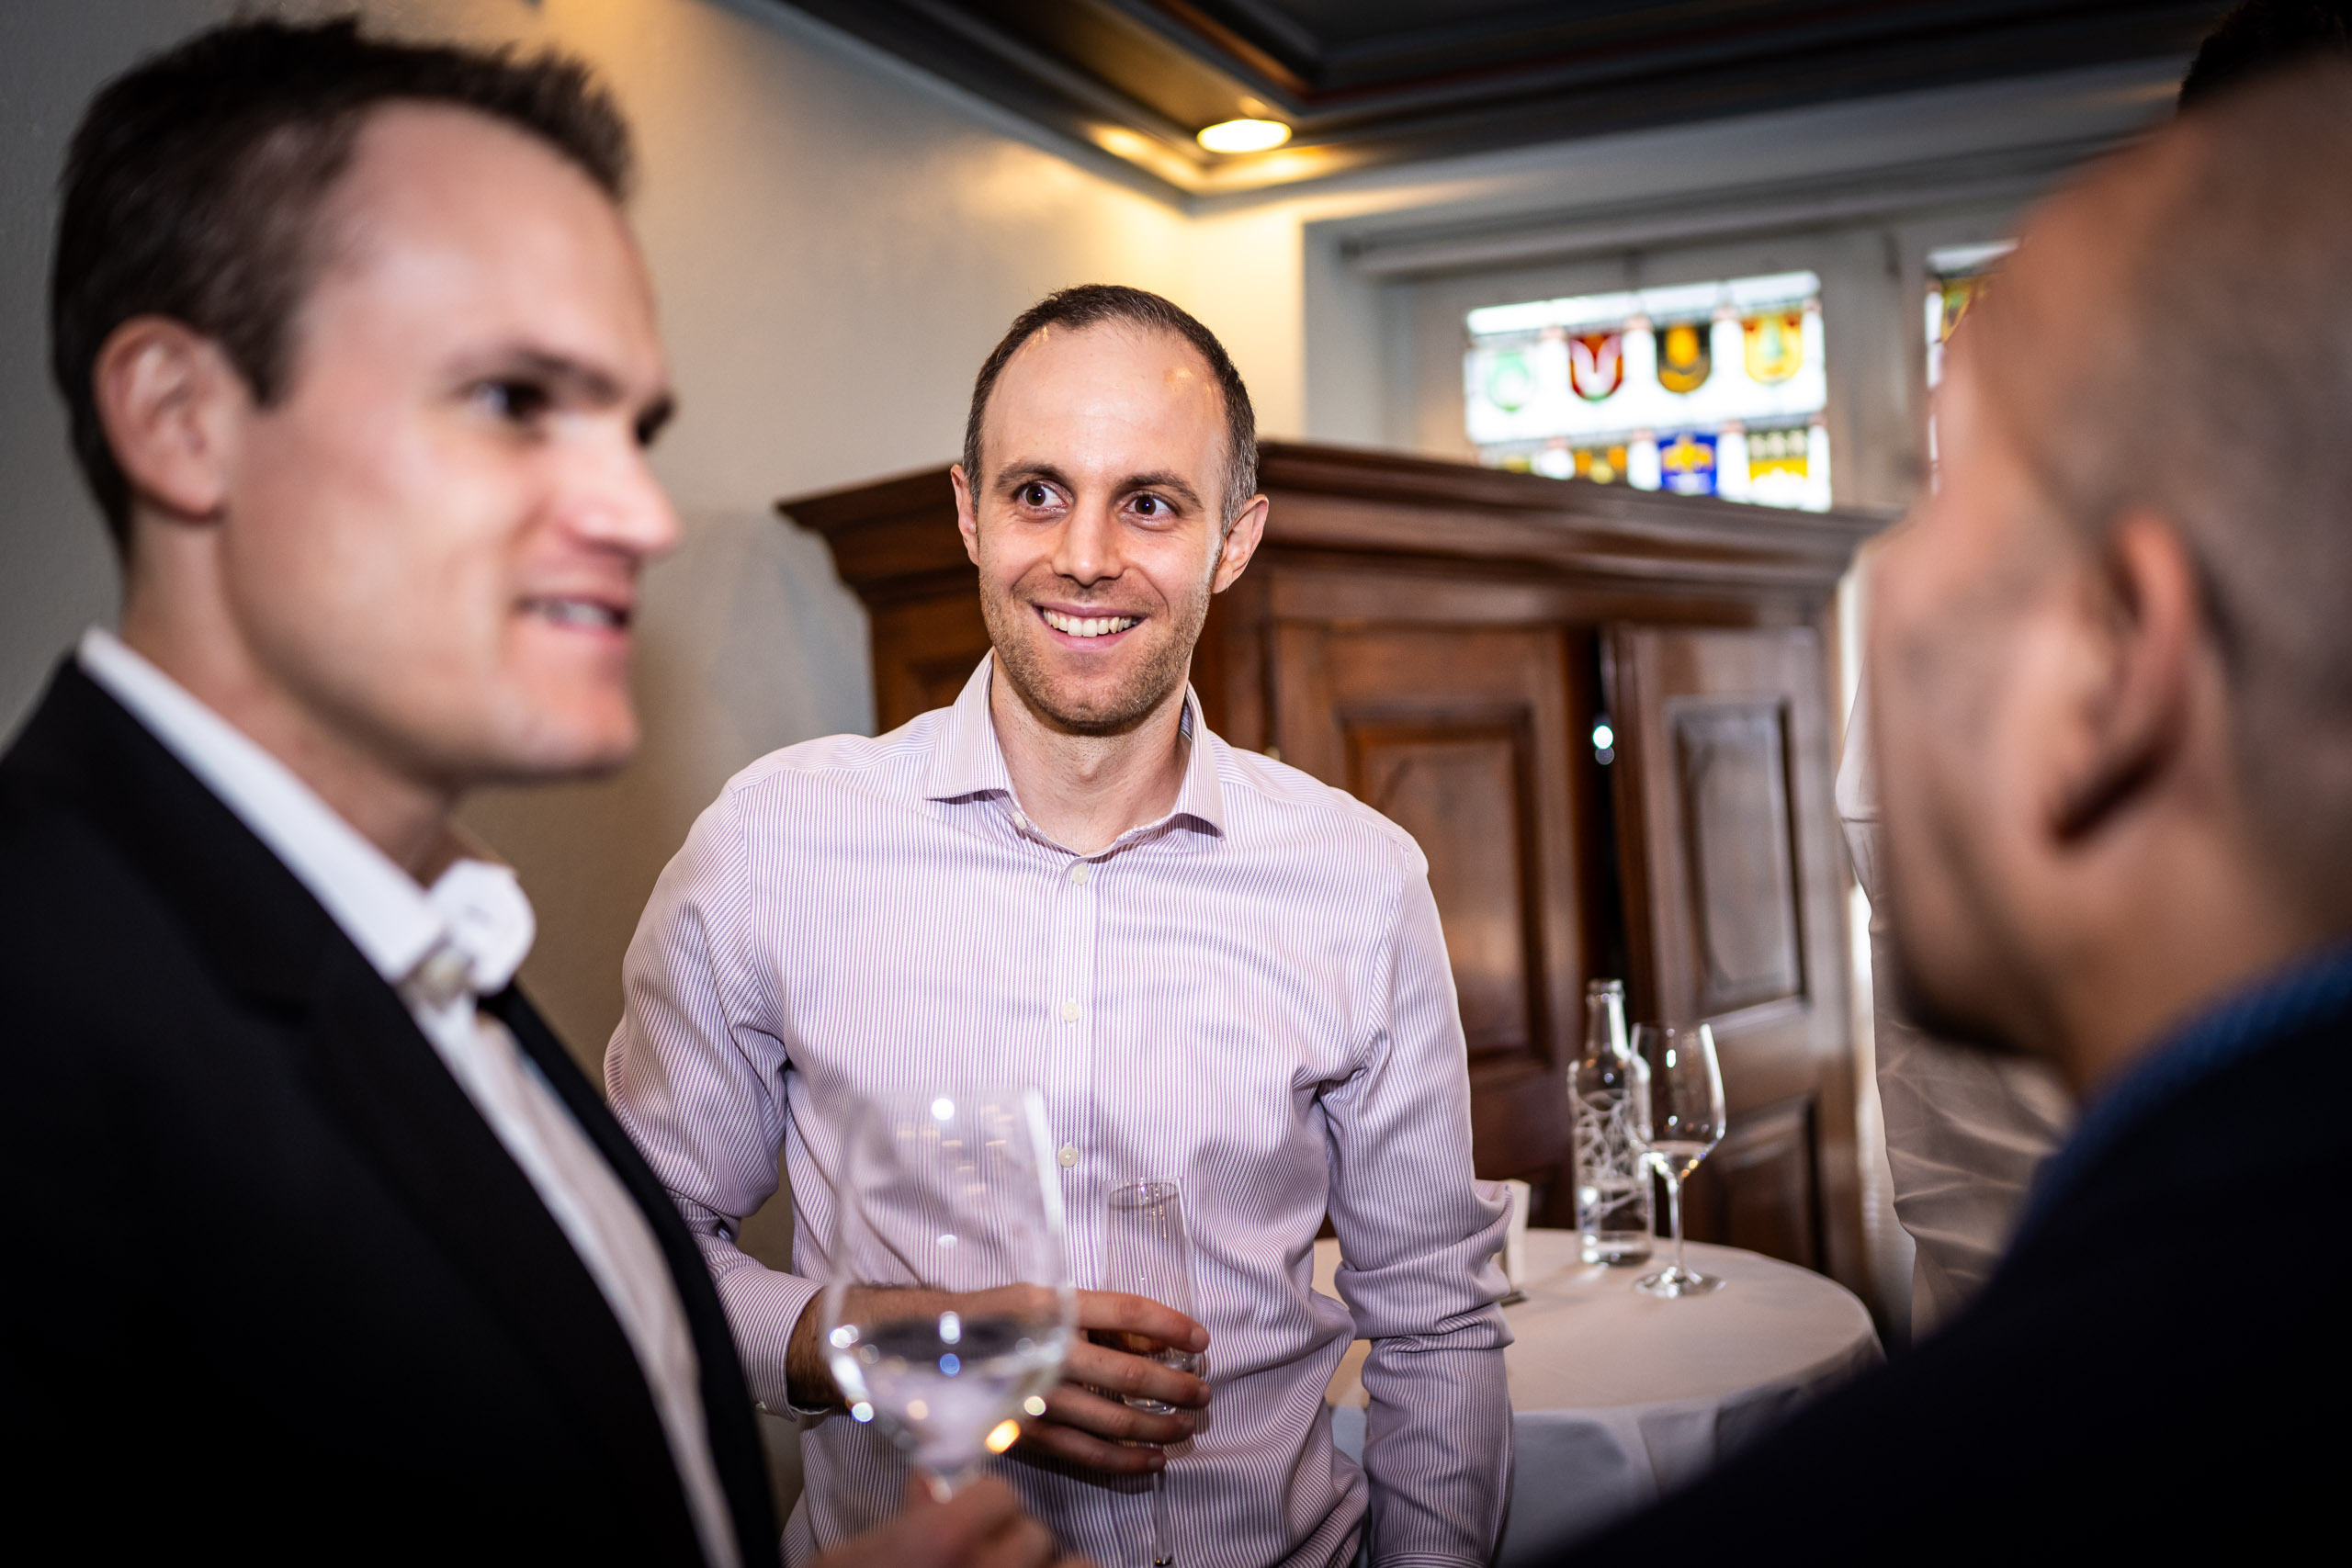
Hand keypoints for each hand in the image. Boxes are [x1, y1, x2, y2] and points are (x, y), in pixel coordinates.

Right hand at [808, 1476, 1089, 1567]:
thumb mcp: (857, 1560)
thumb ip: (906, 1521)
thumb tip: (930, 1483)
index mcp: (943, 1540)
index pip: (1001, 1494)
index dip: (983, 1507)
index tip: (970, 1520)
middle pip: (1034, 1533)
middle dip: (1011, 1546)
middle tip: (983, 1565)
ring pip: (1073, 1567)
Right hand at [1013, 1289, 1209, 1475]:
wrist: (933, 1352)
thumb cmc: (998, 1318)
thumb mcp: (1045, 1299)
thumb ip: (1099, 1318)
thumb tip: (1157, 1341)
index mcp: (1051, 1309)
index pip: (1125, 1313)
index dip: (1170, 1325)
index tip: (1200, 1339)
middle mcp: (1045, 1354)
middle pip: (1129, 1375)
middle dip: (1176, 1386)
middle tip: (1202, 1391)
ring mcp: (1036, 1399)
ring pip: (1115, 1421)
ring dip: (1161, 1425)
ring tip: (1187, 1424)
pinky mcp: (1029, 1435)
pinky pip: (1087, 1454)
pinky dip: (1126, 1459)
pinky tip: (1153, 1458)